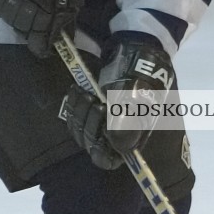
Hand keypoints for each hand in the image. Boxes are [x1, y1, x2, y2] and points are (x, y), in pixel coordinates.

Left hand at [61, 36, 174, 169]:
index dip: (100, 150)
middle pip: (91, 145)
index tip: (100, 129)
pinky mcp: (89, 110)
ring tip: (85, 94)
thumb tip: (117, 145)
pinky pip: (73, 118)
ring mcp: (100, 123)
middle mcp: (114, 136)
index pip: (109, 160)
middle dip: (89, 124)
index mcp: (131, 137)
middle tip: (94, 101)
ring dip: (79, 113)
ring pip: (80, 132)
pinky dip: (73, 106)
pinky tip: (77, 91)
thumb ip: (128, 120)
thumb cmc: (141, 75)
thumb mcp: (138, 95)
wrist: (136, 54)